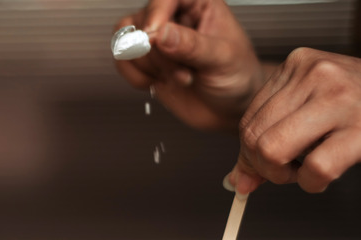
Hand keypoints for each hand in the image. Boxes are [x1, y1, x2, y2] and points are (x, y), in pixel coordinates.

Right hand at [115, 0, 266, 130]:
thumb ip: (192, 45)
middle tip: (185, 71)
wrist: (230, 108)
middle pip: (142, 23)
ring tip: (179, 78)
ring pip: (127, 42)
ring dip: (149, 67)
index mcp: (198, 4)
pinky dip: (136, 77)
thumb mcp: (222, 58)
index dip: (155, 15)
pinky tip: (160, 82)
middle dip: (160, 55)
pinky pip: (122, 61)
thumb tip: (162, 34)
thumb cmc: (237, 76)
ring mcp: (158, 40)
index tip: (155, 39)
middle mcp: (175, 17)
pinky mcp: (146, 61)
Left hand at [229, 48, 360, 193]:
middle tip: (289, 172)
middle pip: (254, 137)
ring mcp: (340, 99)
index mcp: (298, 65)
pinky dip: (313, 184)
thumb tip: (237, 179)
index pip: (248, 120)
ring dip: (286, 176)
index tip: (266, 166)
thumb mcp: (313, 110)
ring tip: (307, 172)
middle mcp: (316, 75)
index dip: (252, 154)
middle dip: (265, 168)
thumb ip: (271, 138)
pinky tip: (326, 177)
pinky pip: (315, 168)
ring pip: (274, 150)